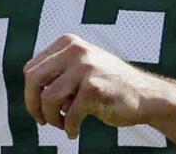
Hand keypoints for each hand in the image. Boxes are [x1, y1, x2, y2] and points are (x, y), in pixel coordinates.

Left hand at [23, 33, 160, 138]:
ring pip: (47, 98)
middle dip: (33, 104)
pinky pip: (68, 115)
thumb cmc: (109, 85)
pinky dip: (69, 128)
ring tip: (62, 125)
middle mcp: (76, 50)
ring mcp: (86, 67)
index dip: (31, 92)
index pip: (32, 68)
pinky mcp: (94, 88)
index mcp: (69, 43)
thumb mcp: (81, 67)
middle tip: (42, 120)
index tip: (39, 107)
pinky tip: (74, 132)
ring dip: (51, 118)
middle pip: (33, 79)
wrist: (145, 95)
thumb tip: (30, 92)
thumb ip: (57, 72)